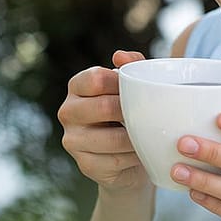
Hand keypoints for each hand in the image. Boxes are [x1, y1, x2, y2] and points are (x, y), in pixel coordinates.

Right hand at [57, 50, 150, 192]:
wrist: (129, 157)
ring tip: (151, 135)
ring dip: (136, 138)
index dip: (121, 84)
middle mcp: (68, 111)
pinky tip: (142, 153)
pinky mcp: (84, 165)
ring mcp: (72, 140)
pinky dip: (134, 157)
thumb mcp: (134, 86)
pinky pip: (115, 160)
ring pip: (111, 138)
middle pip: (103, 107)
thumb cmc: (131, 113)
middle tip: (152, 115)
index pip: (95, 79)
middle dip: (132, 112)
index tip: (140, 89)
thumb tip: (119, 56)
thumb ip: (132, 65)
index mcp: (77, 86)